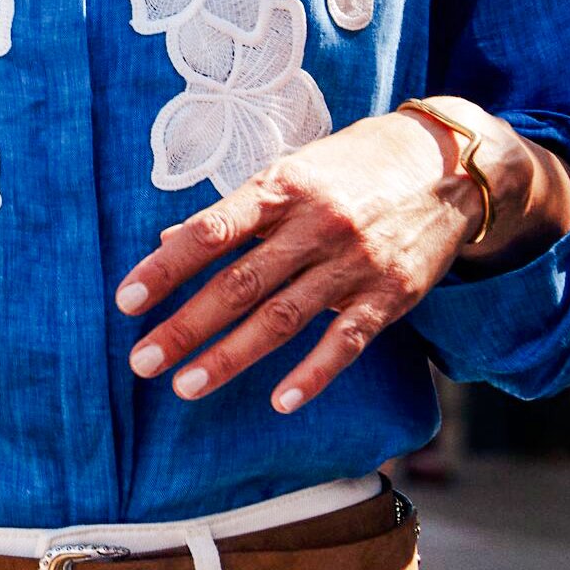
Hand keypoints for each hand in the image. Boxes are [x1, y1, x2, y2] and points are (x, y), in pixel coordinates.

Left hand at [115, 98, 569, 414]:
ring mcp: (355, 263)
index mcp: (279, 188)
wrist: (444, 166)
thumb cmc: (346, 169)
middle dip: (186, 327)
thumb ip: (233, 212)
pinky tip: (280, 402)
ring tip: (186, 386)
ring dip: (232, 358)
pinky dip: (314, 374)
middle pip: (239, 285)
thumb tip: (166, 239)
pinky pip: (348, 341)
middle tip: (142, 363)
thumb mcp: (286, 173)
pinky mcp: (392, 294)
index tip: (125, 302)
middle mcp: (314, 226)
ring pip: (284, 319)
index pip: (209, 233)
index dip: (165, 268)